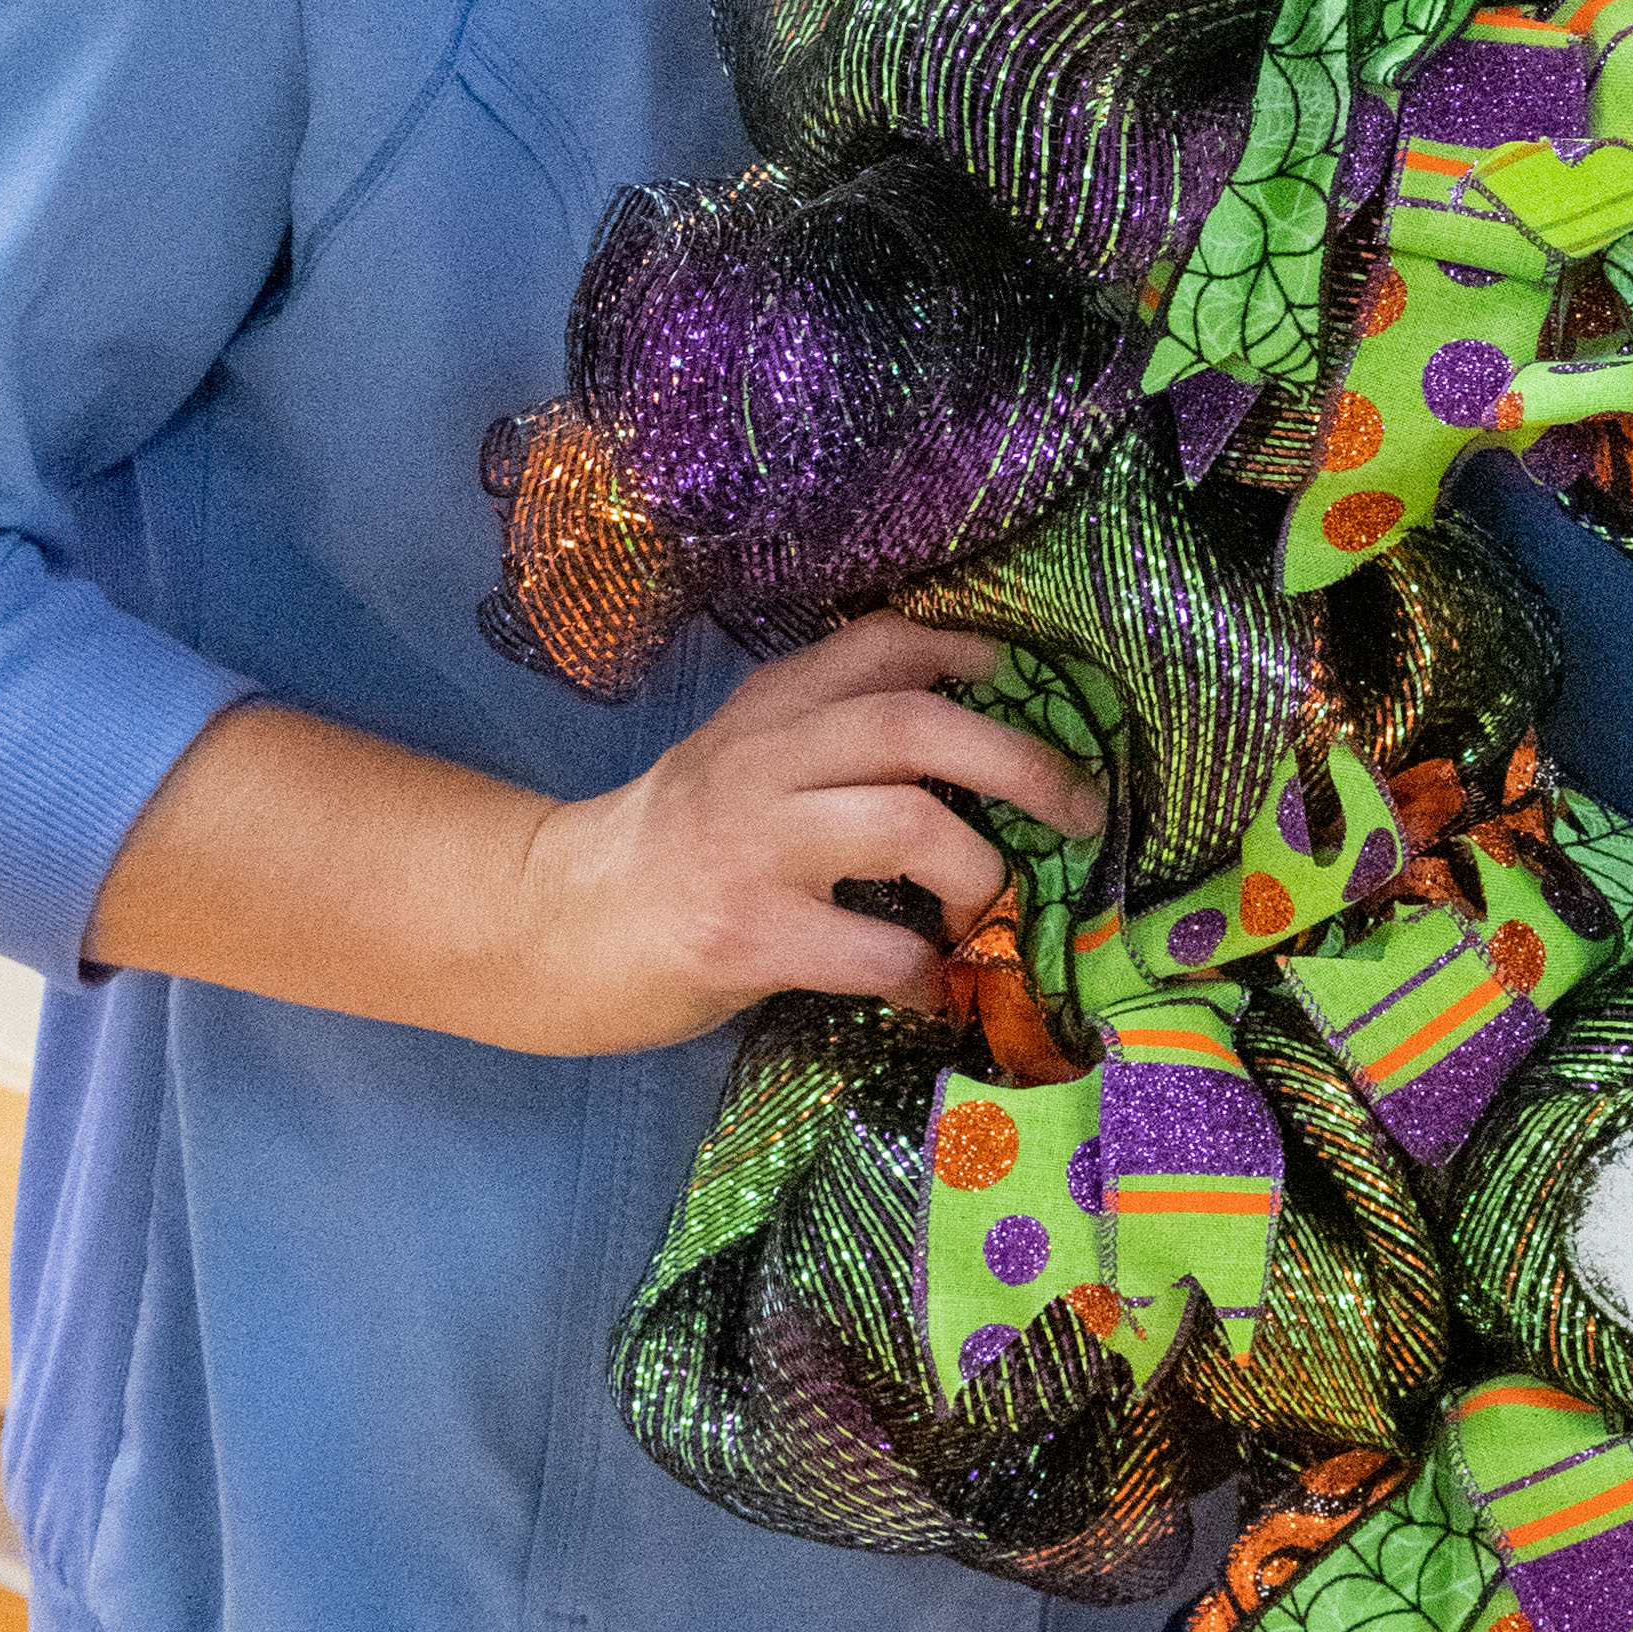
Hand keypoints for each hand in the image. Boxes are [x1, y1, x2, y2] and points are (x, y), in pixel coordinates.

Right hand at [514, 617, 1102, 1051]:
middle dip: (1021, 762)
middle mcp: (762, 760)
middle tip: (1080, 809)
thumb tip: (968, 748)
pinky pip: (871, 946)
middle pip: (915, 724)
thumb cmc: (668, 852)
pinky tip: (924, 988)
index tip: (1026, 678)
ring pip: (907, 822)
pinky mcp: (743, 934)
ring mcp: (751, 846)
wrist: (551, 926)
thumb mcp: (738, 761)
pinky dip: (922, 970)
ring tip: (985, 914)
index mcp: (768, 710)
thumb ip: (825, 739)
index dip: (968, 651)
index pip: (880, 644)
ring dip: (977, 873)